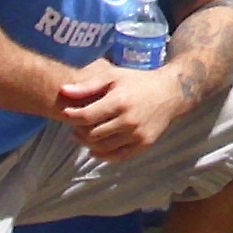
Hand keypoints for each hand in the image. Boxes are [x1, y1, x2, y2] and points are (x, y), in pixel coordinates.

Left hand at [54, 62, 181, 161]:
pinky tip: (96, 148)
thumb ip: (88, 86)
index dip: (72, 117)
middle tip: (76, 126)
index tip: (66, 113)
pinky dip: (103, 155)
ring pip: (103, 148)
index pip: (87, 116)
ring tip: (84, 135)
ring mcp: (137, 134)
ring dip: (88, 144)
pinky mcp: (144, 144)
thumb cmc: (138, 82)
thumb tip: (62, 91)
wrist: (170, 93)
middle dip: (79, 131)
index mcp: (119, 101)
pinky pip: (118, 156)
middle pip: (93, 135)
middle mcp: (128, 120)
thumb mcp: (113, 76)